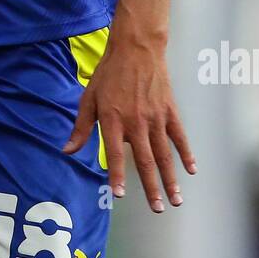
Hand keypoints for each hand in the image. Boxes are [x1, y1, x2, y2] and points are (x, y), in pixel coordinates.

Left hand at [63, 34, 195, 211]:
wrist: (136, 48)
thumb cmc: (109, 74)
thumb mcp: (88, 99)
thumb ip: (81, 128)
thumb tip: (66, 151)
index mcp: (113, 119)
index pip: (115, 154)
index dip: (117, 175)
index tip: (120, 195)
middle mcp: (136, 122)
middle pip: (145, 160)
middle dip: (152, 187)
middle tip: (157, 209)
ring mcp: (155, 117)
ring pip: (165, 154)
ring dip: (171, 179)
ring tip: (176, 200)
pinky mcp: (169, 110)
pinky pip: (179, 136)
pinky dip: (186, 153)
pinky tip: (192, 170)